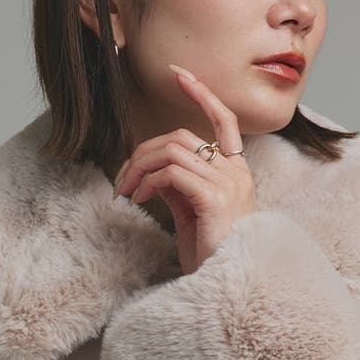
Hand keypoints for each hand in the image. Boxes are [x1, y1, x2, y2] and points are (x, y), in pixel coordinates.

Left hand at [113, 64, 256, 274]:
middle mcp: (236, 172)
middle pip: (180, 137)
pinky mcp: (213, 198)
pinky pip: (170, 173)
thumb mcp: (193, 212)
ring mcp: (227, 184)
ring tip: (127, 192)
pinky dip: (147, 182)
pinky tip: (139, 200)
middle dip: (142, 152)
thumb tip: (154, 171)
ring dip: (139, 169)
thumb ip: (180, 186)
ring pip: (171, 152)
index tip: (179, 74)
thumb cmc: (212, 253)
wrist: (229, 285)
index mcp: (236, 172)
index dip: (201, 93)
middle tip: (122, 179)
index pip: (223, 119)